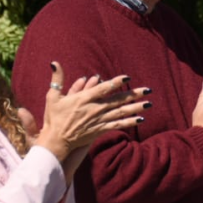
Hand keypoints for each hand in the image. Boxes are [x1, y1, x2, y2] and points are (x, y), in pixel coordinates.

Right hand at [32, 62, 150, 181]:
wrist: (55, 141)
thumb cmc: (54, 118)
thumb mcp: (53, 96)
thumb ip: (57, 79)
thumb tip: (55, 62)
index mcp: (84, 99)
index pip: (103, 89)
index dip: (116, 83)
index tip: (127, 78)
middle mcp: (94, 109)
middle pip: (117, 100)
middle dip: (133, 95)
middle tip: (147, 90)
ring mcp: (98, 120)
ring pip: (120, 113)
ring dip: (135, 108)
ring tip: (149, 104)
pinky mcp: (99, 130)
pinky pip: (117, 125)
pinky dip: (129, 122)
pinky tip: (140, 119)